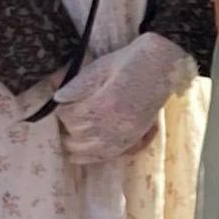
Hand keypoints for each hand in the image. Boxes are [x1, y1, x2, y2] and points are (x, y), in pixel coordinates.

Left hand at [52, 34, 194, 164]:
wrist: (162, 65)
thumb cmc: (130, 61)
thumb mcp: (101, 67)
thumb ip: (78, 84)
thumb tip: (57, 98)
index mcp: (104, 104)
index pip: (69, 116)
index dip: (60, 110)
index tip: (59, 104)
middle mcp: (113, 125)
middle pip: (76, 135)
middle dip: (65, 127)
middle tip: (64, 117)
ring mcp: (124, 135)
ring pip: (88, 150)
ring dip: (72, 144)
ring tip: (65, 136)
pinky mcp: (132, 139)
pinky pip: (106, 156)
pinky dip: (89, 157)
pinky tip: (77, 155)